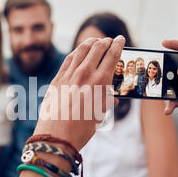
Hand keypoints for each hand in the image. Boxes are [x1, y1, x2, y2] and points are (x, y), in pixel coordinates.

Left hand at [34, 36, 124, 151]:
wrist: (56, 136)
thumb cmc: (80, 129)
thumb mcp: (99, 114)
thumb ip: (106, 101)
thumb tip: (112, 98)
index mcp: (100, 82)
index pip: (112, 55)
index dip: (118, 45)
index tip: (121, 39)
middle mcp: (84, 74)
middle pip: (97, 48)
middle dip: (106, 41)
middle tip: (110, 40)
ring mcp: (69, 74)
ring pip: (81, 49)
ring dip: (91, 42)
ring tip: (96, 41)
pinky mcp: (57, 78)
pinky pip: (68, 59)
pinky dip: (77, 52)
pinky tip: (80, 51)